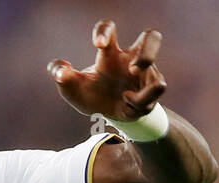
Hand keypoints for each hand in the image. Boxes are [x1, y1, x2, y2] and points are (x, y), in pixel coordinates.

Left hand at [49, 20, 165, 121]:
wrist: (106, 116)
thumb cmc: (91, 94)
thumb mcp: (71, 88)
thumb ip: (61, 76)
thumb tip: (60, 71)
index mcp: (110, 54)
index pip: (109, 30)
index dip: (105, 31)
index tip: (98, 43)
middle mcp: (131, 59)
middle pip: (153, 38)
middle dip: (148, 50)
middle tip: (131, 67)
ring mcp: (145, 75)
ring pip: (159, 71)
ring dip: (147, 84)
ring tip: (127, 89)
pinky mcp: (150, 92)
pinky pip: (153, 94)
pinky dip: (138, 101)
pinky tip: (126, 102)